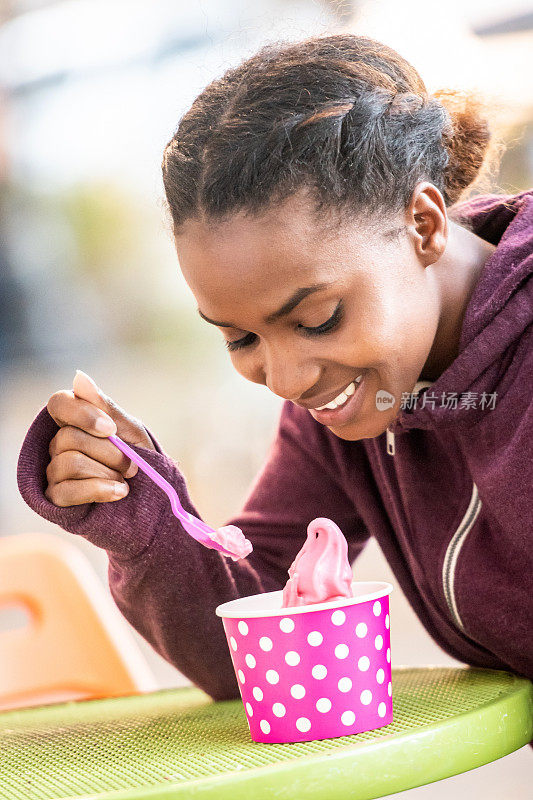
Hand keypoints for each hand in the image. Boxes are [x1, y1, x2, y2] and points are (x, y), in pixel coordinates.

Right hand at [45, 370, 154, 506]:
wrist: (150, 495)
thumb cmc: (138, 457)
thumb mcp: (130, 431)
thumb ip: (106, 408)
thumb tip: (79, 376)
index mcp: (75, 420)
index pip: (58, 403)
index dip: (83, 414)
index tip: (111, 429)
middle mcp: (58, 443)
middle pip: (70, 437)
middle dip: (110, 452)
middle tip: (133, 464)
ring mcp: (54, 470)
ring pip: (70, 463)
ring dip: (108, 472)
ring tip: (126, 478)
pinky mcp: (55, 497)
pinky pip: (67, 491)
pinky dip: (100, 490)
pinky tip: (120, 492)